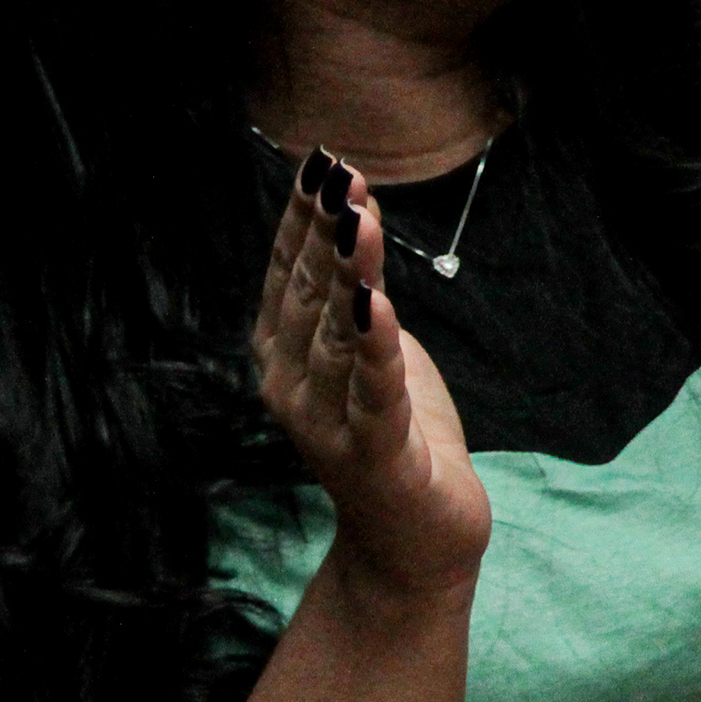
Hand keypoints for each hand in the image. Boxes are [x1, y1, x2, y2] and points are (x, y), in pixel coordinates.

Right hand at [253, 153, 489, 600]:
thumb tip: (351, 212)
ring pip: (340, 337)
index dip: (302, 220)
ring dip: (349, 275)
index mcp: (288, 358)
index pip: (289, 277)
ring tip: (356, 219)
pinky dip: (376, 350)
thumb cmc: (393, 434)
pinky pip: (375, 394)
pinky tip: (377, 307)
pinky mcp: (374, 455)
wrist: (412, 540)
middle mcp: (294, 387)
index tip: (317, 162)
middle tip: (336, 174)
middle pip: (310, 298)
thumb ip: (353, 291)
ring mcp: (328, 424)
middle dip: (324, 233)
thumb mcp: (374, 349)